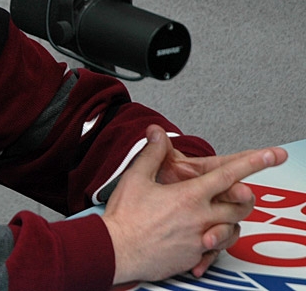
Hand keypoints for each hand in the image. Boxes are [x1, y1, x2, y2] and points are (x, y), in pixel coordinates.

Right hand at [102, 125, 286, 284]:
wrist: (116, 250)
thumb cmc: (125, 217)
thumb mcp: (136, 178)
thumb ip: (152, 154)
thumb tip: (157, 133)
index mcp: (190, 195)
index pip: (229, 174)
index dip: (254, 162)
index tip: (272, 154)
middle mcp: (201, 218)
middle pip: (239, 206)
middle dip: (244, 198)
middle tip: (241, 194)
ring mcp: (200, 239)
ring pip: (232, 229)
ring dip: (229, 221)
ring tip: (214, 216)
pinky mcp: (194, 256)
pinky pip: (215, 250)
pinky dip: (212, 243)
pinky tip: (199, 239)